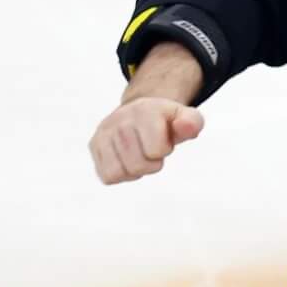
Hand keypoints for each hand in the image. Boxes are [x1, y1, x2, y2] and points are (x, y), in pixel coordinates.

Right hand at [92, 43, 206, 183]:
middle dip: (150, 163)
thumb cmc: (168, 122)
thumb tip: (187, 127)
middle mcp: (119, 118)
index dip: (163, 150)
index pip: (155, 150)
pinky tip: (127, 160)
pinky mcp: (94, 145)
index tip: (163, 140)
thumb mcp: (186, 119)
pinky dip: (121, 174)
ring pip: (120, 172)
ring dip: (135, 170)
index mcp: (144, 110)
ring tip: (139, 154)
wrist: (141, 114)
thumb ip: (192, 123)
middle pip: (137, 165)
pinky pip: (108, 176)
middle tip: (151, 150)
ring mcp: (104, 132)